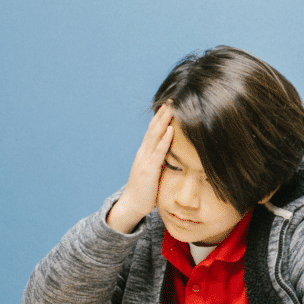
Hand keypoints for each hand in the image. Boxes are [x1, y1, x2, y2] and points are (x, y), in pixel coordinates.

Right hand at [107, 104, 174, 233]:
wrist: (132, 205)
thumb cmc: (145, 190)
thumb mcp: (154, 171)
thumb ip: (160, 161)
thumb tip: (170, 154)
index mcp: (145, 153)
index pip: (153, 130)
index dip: (161, 117)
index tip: (169, 104)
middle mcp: (143, 152)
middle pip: (153, 128)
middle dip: (162, 113)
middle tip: (171, 98)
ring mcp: (145, 160)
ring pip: (155, 136)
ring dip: (164, 121)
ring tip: (171, 107)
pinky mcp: (149, 170)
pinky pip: (158, 152)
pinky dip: (165, 140)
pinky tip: (170, 129)